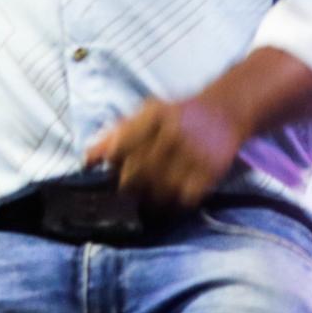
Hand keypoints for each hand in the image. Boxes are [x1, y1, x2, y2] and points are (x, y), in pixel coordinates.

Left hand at [83, 97, 245, 210]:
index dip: (111, 162)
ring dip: (150, 195)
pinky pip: (184, 198)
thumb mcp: (147, 113)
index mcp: (154, 115)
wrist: (224, 111)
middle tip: (131, 184)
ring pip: (159, 190)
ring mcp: (193, 154)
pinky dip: (175, 200)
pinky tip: (172, 192)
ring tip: (152, 189)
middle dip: (128, 183)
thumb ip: (116, 133)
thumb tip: (87, 158)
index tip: (112, 167)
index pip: (119, 148)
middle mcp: (173, 133)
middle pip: (136, 173)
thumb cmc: (177, 115)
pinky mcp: (210, 172)